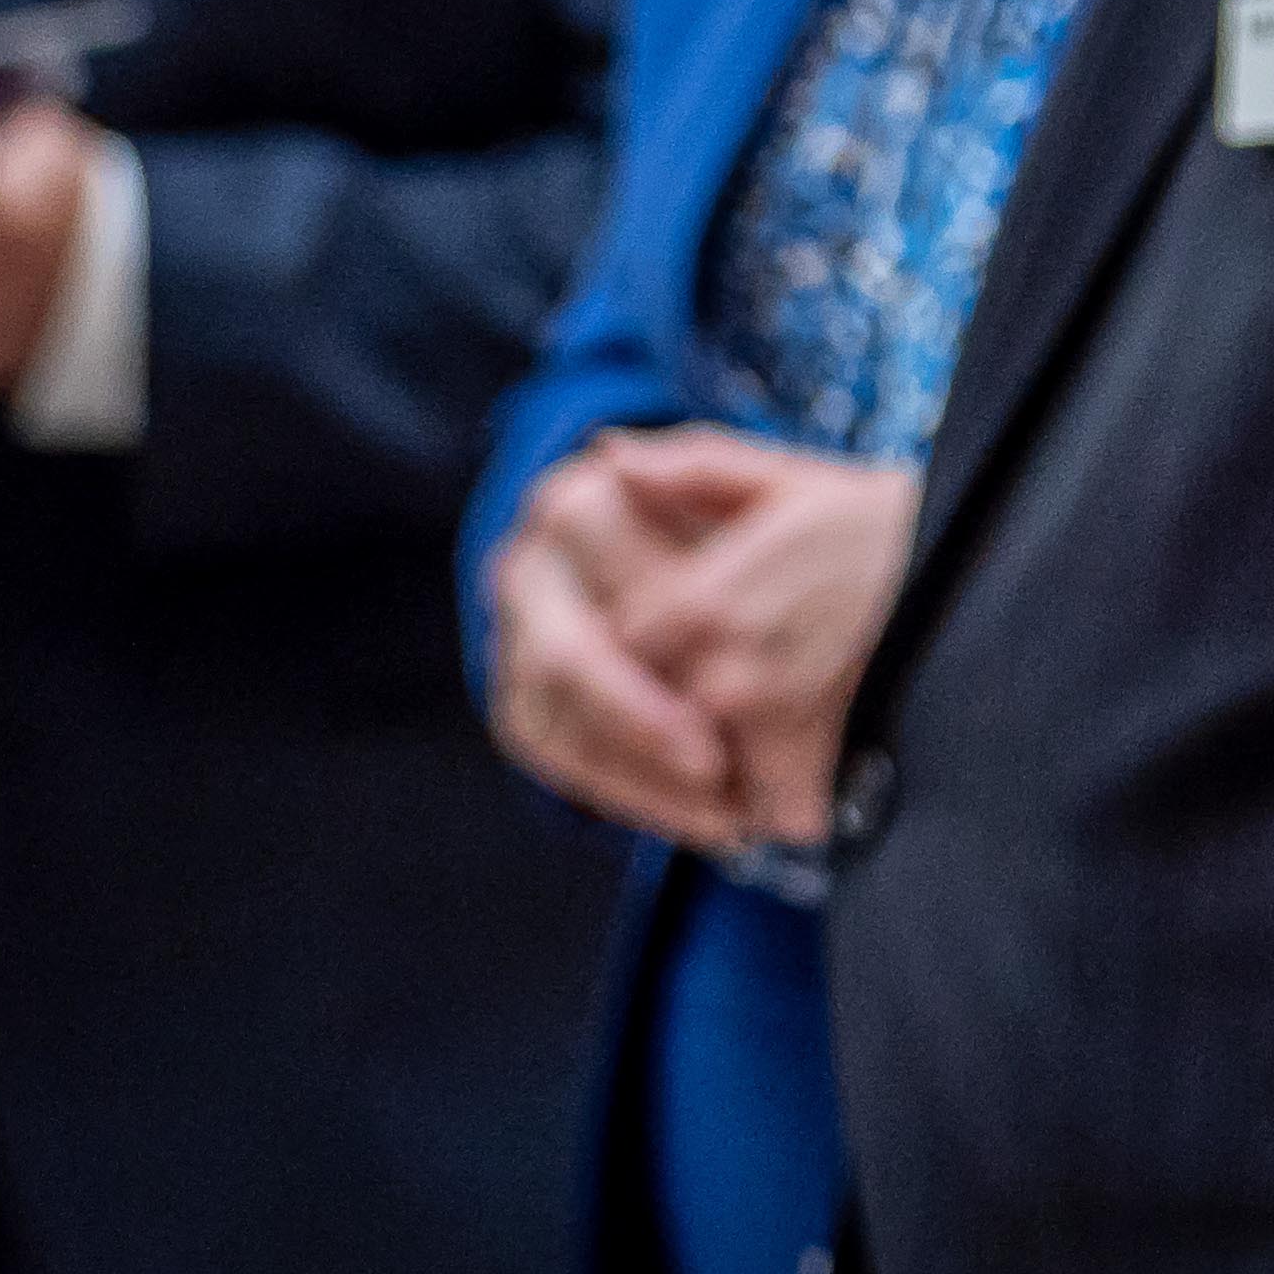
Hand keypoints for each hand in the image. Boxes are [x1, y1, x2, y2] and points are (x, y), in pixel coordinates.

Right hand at [487, 434, 744, 842]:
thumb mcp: (759, 486)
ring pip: (554, 724)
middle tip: (720, 779)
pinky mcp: (521, 698)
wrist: (731, 563)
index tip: (712, 719)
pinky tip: (701, 818)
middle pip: (561, 661)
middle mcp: (528, 569)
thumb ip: (702, 465)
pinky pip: (557, 758)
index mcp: (573, 500)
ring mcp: (515, 638)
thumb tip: (614, 454)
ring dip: (640, 782)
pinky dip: (629, 796)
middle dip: (639, 729)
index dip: (642, 655)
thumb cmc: (759, 522)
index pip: (587, 579)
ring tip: (730, 817)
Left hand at [609, 429, 920, 850]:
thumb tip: (610, 454)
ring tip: (754, 725)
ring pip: (695, 770)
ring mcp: (765, 735)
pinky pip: (761, 810)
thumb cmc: (881, 526)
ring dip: (710, 762)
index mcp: (702, 600)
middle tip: (718, 683)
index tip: (662, 639)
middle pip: (646, 714)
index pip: (613, 647)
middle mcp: (721, 674)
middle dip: (665, 705)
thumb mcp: (790, 480)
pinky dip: (770, 800)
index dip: (632, 646)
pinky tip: (793, 767)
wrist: (979, 578)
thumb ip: (692, 469)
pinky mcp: (811, 777)